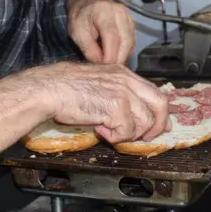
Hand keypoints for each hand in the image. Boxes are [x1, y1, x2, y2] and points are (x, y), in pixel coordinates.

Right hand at [25, 62, 169, 142]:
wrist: (50, 89)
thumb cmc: (65, 88)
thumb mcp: (99, 84)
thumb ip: (118, 95)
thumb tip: (134, 115)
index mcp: (124, 74)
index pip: (154, 92)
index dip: (160, 112)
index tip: (160, 125)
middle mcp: (127, 81)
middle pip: (160, 104)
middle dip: (157, 125)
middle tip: (145, 137)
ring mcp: (123, 93)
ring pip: (145, 122)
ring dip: (129, 133)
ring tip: (110, 131)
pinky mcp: (116, 107)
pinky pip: (126, 131)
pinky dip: (115, 137)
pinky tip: (100, 130)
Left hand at [66, 0, 135, 64]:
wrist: (86, 4)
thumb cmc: (80, 17)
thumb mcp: (77, 33)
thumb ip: (88, 48)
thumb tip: (101, 63)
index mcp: (104, 12)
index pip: (112, 37)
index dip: (110, 56)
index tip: (103, 67)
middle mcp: (120, 13)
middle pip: (126, 41)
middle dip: (118, 59)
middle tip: (108, 70)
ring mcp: (128, 18)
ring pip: (131, 43)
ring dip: (122, 56)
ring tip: (110, 63)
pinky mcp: (132, 24)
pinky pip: (132, 42)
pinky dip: (125, 52)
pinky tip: (115, 56)